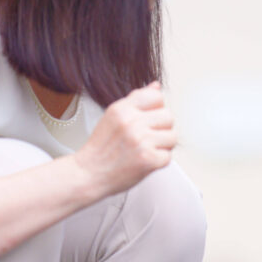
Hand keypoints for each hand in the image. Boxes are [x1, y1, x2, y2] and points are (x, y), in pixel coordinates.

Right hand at [73, 82, 175, 196]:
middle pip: (168, 116)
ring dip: (163, 146)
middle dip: (162, 129)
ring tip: (146, 150)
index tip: (148, 120)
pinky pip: (168, 157)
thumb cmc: (100, 149)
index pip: (157, 96)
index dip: (156, 110)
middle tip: (147, 138)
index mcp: (122, 109)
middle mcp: (132, 122)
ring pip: (172, 136)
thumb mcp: (113, 117)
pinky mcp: (148, 159)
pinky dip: (158, 162)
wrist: (88, 174)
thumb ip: (136, 100)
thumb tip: (156, 86)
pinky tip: (144, 161)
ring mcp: (141, 141)